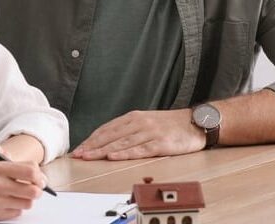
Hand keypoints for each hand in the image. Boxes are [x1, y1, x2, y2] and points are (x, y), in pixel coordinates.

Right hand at [0, 161, 45, 220]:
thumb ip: (18, 169)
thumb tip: (42, 178)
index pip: (30, 171)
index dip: (40, 176)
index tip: (40, 179)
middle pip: (33, 191)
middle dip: (38, 190)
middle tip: (35, 189)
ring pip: (28, 203)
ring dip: (27, 200)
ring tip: (18, 195)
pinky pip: (17, 212)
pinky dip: (16, 208)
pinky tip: (7, 202)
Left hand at [70, 109, 204, 159]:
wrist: (196, 122)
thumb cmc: (170, 124)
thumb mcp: (146, 121)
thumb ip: (128, 129)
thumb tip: (107, 140)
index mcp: (133, 117)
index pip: (107, 128)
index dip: (91, 139)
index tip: (79, 148)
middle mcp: (139, 123)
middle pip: (111, 135)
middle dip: (92, 145)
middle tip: (78, 154)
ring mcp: (150, 132)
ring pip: (122, 142)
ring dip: (103, 150)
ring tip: (89, 156)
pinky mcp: (161, 143)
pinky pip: (140, 149)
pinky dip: (125, 153)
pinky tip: (113, 156)